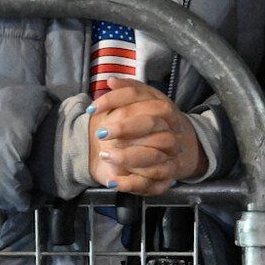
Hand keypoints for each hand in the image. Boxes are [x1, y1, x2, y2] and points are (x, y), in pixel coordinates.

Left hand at [87, 79, 206, 195]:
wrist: (165, 155)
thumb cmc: (142, 128)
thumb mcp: (135, 107)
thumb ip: (126, 92)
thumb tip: (111, 81)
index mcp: (163, 109)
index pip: (142, 97)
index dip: (116, 100)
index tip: (92, 109)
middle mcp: (171, 131)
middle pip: (152, 125)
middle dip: (125, 128)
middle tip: (101, 133)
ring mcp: (170, 156)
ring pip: (155, 155)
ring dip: (127, 156)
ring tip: (105, 156)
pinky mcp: (165, 179)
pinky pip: (152, 183)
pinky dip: (131, 182)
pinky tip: (113, 180)